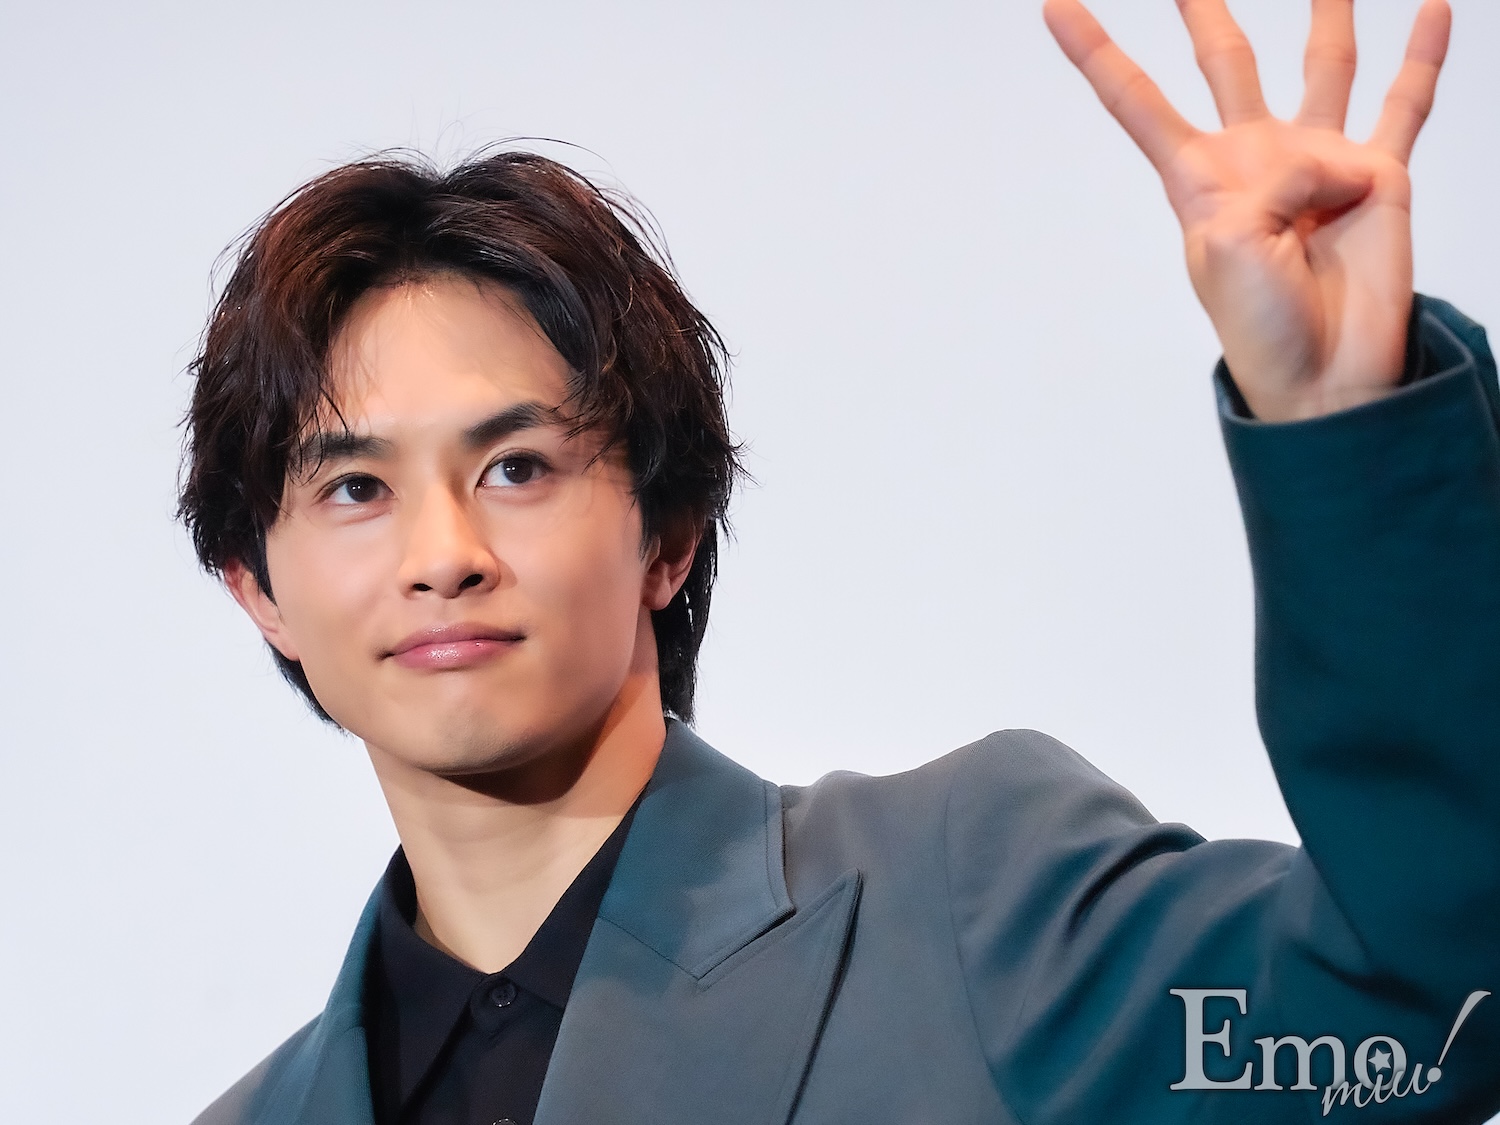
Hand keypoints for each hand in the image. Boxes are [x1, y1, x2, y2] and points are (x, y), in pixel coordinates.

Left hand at [1044, 0, 1450, 420]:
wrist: (1323, 373)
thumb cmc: (1261, 326)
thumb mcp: (1232, 247)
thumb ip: (1269, 182)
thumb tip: (1328, 160)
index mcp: (1199, 177)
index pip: (1137, 101)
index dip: (1096, 52)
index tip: (1056, 5)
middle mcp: (1257, 157)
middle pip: (1226, 60)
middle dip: (1204, 9)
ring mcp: (1319, 161)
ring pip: (1323, 66)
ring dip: (1327, 15)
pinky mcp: (1380, 176)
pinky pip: (1404, 104)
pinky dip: (1421, 56)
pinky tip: (1429, 9)